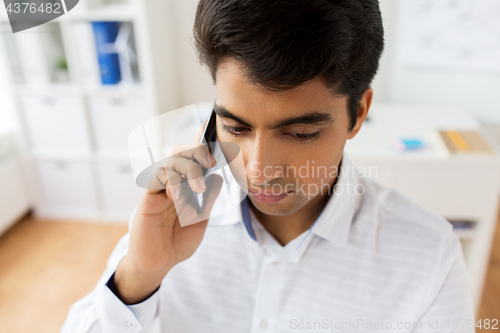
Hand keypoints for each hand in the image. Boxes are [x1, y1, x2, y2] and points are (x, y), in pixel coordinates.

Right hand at [114, 120, 222, 303]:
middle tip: (211, 161)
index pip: (193, 159)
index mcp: (186, 185)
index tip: (213, 130)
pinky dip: (170, 180)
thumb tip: (218, 177)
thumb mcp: (200, 220)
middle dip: (197, 150)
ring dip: (188, 169)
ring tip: (198, 188)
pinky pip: (157, 177)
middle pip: (181, 152)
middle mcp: (172, 182)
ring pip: (171, 161)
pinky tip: (177, 195)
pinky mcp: (148, 197)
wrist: (158, 263)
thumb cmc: (178, 241)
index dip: (202, 142)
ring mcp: (160, 188)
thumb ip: (208, 199)